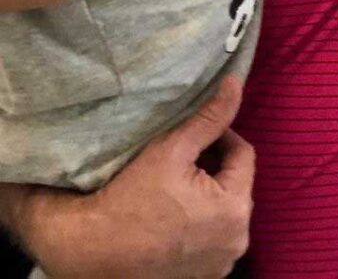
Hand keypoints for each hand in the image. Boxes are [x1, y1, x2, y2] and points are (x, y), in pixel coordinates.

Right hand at [21, 76, 253, 278]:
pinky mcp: (203, 277)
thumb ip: (210, 116)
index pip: (243, 154)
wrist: (89, 250)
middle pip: (236, 184)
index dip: (220, 137)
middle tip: (184, 160)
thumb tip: (235, 83)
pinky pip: (212, 237)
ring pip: (225, 211)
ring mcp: (221, 264)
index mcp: (237, 208)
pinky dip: (200, 223)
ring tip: (178, 185)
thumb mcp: (172, 149)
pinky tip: (174, 214)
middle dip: (215, 167)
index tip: (194, 135)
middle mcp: (238, 240)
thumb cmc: (130, 197)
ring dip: (209, 195)